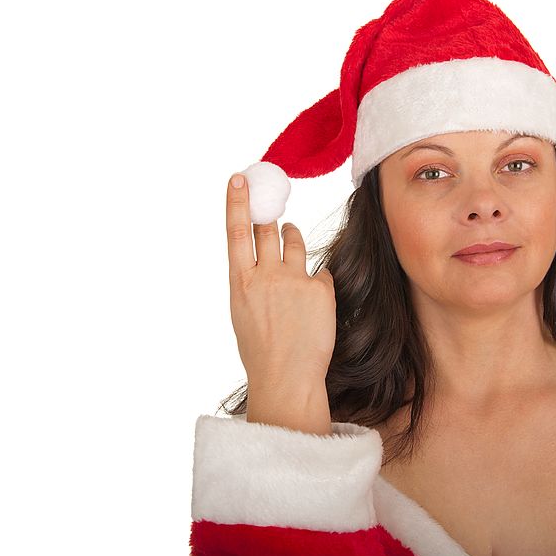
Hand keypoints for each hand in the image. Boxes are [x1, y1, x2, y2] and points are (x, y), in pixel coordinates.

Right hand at [225, 173, 335, 429]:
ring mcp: (293, 280)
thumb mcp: (243, 313)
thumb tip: (261, 259)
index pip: (235, 232)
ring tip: (293, 263)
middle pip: (268, 230)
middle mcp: (265, 276)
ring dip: (293, 241)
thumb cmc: (262, 351)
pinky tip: (313, 302)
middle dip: (271, 220)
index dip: (238, 202)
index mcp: (240, 283)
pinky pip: (320, 271)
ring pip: (295, 242)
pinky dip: (317, 280)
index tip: (240, 177)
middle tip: (275, 218)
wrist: (287, 378)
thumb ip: (251, 282)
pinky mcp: (320, 289)